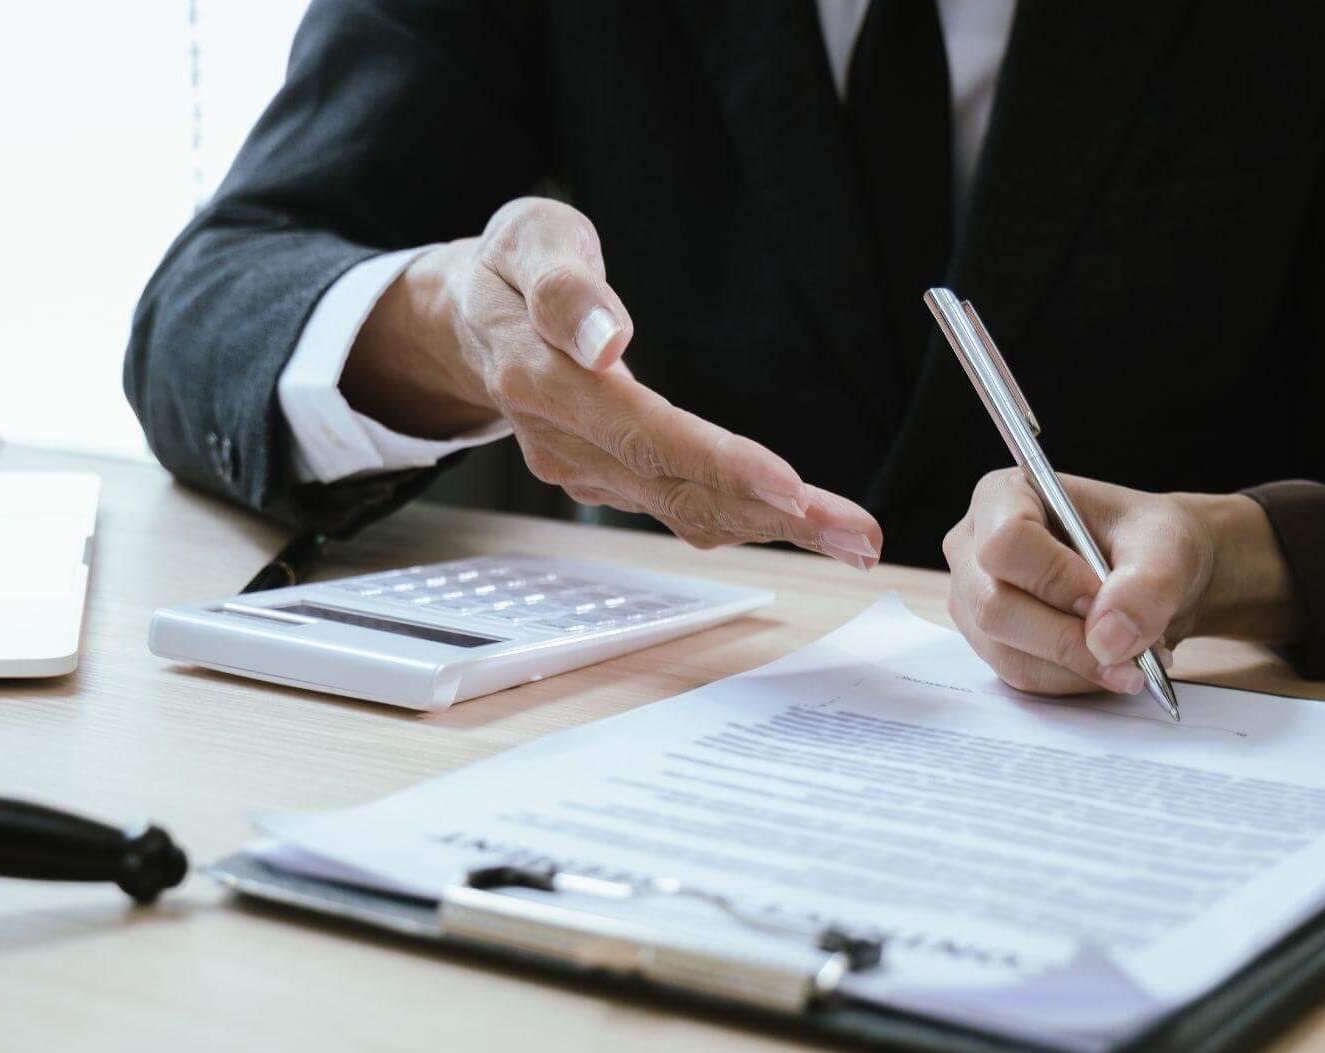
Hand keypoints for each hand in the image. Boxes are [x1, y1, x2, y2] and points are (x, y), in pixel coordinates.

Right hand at [341, 197, 881, 566]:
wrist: (466, 318)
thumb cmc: (508, 269)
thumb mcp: (527, 239)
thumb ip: (564, 287)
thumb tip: (607, 339)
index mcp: (539, 377)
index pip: (639, 430)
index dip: (716, 464)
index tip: (789, 486)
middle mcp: (565, 442)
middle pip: (677, 489)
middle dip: (774, 517)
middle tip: (858, 534)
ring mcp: (586, 470)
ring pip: (687, 511)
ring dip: (775, 532)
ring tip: (855, 540)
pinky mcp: (609, 480)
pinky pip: (684, 509)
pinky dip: (749, 521)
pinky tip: (808, 527)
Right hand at [942, 470, 1294, 694]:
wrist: (1154, 575)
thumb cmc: (1151, 542)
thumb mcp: (1166, 547)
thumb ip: (1146, 585)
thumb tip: (1106, 641)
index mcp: (1003, 497)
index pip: (1005, 543)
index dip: (1055, 578)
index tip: (1104, 596)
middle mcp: (973, 549)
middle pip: (995, 607)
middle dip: (1069, 637)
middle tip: (1132, 647)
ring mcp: (975, 602)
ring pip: (1009, 653)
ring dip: (1079, 666)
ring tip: (1135, 654)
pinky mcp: (992, 644)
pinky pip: (1024, 677)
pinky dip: (1075, 680)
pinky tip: (1110, 662)